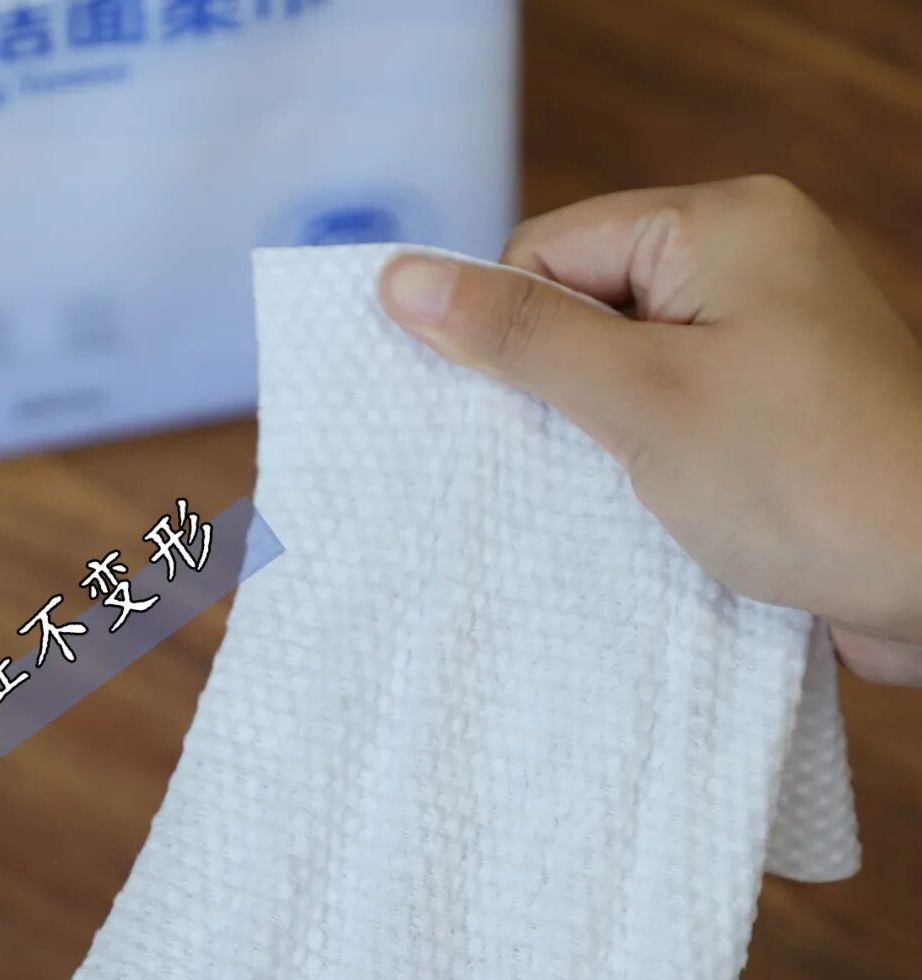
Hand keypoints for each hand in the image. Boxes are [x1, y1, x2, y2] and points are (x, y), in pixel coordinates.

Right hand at [377, 176, 921, 686]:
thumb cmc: (808, 477)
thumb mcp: (645, 399)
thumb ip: (524, 338)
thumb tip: (402, 280)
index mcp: (724, 225)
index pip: (553, 247)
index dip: (510, 327)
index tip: (498, 413)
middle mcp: (748, 271)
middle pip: (587, 310)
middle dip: (553, 393)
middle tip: (539, 465)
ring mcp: (765, 350)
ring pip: (625, 380)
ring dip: (595, 443)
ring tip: (592, 501)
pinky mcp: (771, 422)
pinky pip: (672, 425)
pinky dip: (640, 473)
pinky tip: (631, 521)